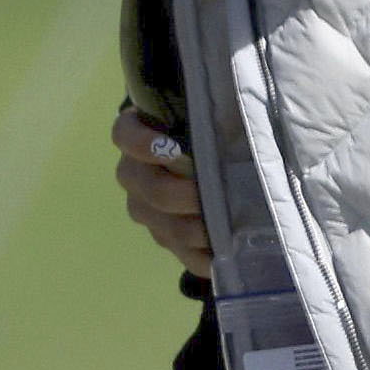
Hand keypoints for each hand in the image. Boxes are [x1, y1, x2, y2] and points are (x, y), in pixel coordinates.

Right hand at [113, 104, 212, 274]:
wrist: (223, 158)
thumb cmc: (220, 125)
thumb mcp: (223, 113)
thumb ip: (227, 114)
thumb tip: (243, 119)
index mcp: (138, 135)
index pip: (126, 136)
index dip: (143, 144)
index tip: (173, 149)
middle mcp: (135, 174)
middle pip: (149, 189)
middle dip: (181, 195)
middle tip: (214, 194)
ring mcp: (147, 210)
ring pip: (164, 226)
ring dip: (195, 229)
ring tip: (226, 227)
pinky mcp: (167, 237)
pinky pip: (182, 253)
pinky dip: (205, 256)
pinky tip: (228, 251)